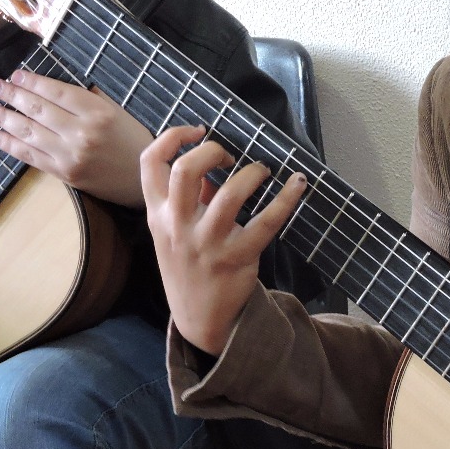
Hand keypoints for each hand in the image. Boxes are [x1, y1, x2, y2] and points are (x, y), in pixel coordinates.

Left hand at [0, 70, 152, 206]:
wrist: (144, 181)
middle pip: (38, 109)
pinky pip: (30, 156)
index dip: (32, 82)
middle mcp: (83, 132)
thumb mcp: (120, 114)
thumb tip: (58, 89)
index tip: (16, 75)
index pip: (56, 92)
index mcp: (99, 113)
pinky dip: (9, 144)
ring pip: (28, 131)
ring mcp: (71, 154)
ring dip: (3, 117)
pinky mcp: (64, 173)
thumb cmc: (136, 143)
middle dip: (12, 96)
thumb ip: (91, 100)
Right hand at [140, 125, 306, 354]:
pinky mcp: (238, 257)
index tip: (198, 130)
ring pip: (230, 193)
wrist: (199, 317)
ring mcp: (207, 243)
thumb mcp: (173, 232)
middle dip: (211, 151)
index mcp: (157, 214)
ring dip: (252, 173)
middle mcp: (177, 226)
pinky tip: (299, 183)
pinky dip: (288, 198)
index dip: (172, 137)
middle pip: (185, 171)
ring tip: (262, 172)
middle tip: (230, 157)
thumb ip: (188, 199)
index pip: (150, 163)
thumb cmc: (189, 264)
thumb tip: (211, 164)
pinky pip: (268, 221)